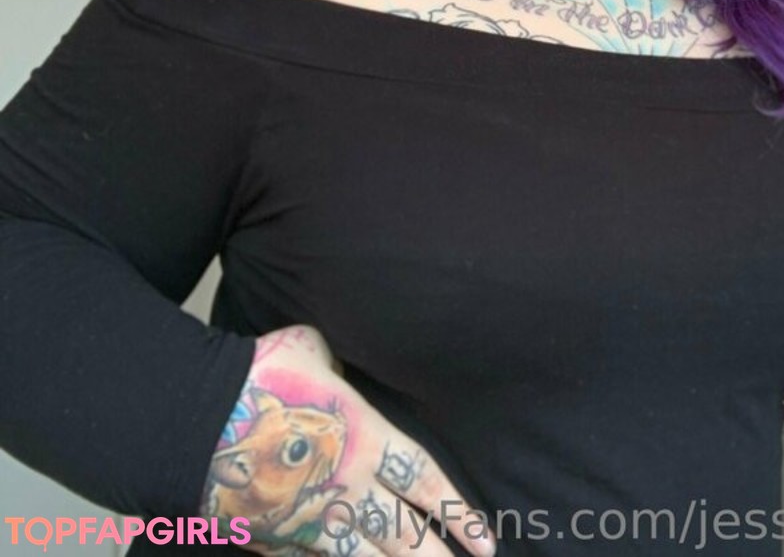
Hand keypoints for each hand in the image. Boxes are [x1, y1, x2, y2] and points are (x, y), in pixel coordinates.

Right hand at [204, 324, 495, 556]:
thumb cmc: (257, 373)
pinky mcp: (275, 539)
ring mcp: (310, 518)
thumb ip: (336, 366)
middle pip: (404, 534)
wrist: (196, 415)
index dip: (457, 514)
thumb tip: (339, 371)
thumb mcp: (310, 350)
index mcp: (364, 436)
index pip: (424, 481)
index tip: (485, 543)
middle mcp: (346, 484)